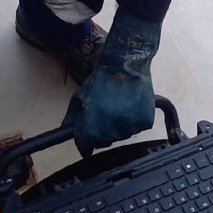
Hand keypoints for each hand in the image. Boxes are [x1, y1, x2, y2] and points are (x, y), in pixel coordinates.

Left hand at [63, 10, 160, 156]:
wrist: (126, 66)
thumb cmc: (102, 79)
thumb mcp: (81, 96)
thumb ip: (73, 115)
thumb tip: (67, 129)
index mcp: (92, 127)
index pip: (86, 147)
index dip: (85, 144)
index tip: (87, 140)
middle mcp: (111, 132)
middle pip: (104, 142)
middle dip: (102, 133)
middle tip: (105, 115)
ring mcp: (129, 128)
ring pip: (122, 135)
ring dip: (119, 126)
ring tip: (119, 107)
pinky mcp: (144, 122)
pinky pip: (138, 128)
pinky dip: (135, 120)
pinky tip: (131, 106)